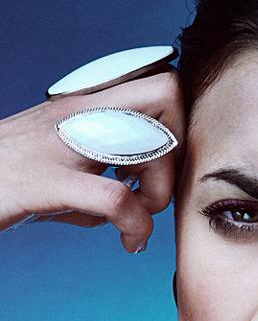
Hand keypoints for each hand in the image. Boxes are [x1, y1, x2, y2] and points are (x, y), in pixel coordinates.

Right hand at [0, 68, 184, 251]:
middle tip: (154, 187)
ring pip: (151, 145)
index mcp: (84, 102)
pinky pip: (119, 199)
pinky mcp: (47, 180)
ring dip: (159, 193)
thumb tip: (139, 197)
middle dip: (179, 148)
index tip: (160, 162)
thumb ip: (103, 164)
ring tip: (136, 218)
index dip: (177, 121)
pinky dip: (138, 227)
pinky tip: (129, 241)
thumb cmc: (10, 177)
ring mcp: (63, 143)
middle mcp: (77, 111)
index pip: (159, 79)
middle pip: (169, 94)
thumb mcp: (61, 155)